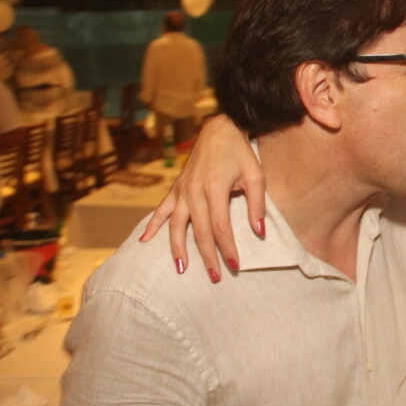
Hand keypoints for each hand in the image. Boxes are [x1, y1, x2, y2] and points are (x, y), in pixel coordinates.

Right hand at [140, 114, 264, 281]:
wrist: (219, 129)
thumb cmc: (240, 152)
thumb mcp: (256, 176)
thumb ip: (257, 205)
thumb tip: (259, 232)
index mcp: (214, 188)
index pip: (220, 228)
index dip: (227, 249)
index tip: (235, 265)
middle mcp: (193, 191)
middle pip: (199, 232)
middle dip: (207, 256)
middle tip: (215, 277)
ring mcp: (181, 189)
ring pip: (177, 226)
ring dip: (178, 249)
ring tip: (181, 269)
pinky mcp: (176, 187)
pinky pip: (162, 209)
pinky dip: (153, 225)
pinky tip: (146, 241)